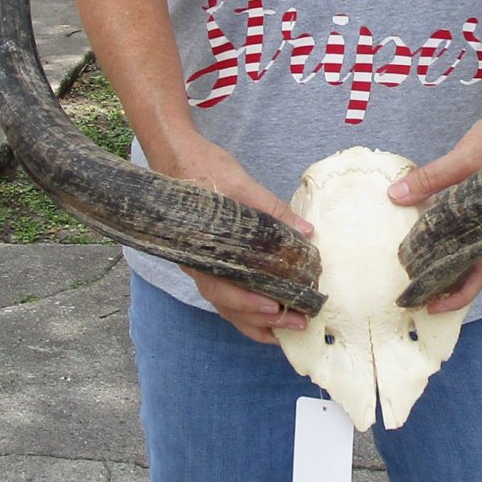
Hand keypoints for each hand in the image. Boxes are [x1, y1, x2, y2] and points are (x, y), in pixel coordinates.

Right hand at [151, 132, 313, 344]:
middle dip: (262, 320)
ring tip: (288, 328)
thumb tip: (306, 231)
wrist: (176, 153)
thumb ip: (270, 209)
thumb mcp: (239, 183)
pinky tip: (270, 308)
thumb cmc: (202, 168)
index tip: (275, 309)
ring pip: (227, 302)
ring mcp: (203, 261)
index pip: (221, 288)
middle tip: (297, 324)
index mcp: (200, 248)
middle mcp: (198, 262)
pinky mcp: (210, 256)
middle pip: (227, 304)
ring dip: (256, 319)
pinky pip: (227, 289)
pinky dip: (247, 304)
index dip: (247, 304)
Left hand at [388, 93, 481, 312]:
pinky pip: (457, 221)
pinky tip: (419, 225)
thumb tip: (394, 197)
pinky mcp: (478, 195)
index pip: (478, 272)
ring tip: (412, 264)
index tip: (433, 306)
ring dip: (439, 255)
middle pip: (468, 265)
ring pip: (461, 244)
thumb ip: (431, 179)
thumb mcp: (465, 160)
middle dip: (442, 283)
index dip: (458, 295)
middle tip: (413, 294)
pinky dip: (439, 228)